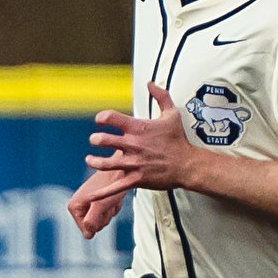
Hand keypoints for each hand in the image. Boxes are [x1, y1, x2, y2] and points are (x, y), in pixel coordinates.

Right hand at [67, 186, 124, 239]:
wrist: (120, 169)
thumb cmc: (111, 186)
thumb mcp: (101, 206)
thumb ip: (91, 221)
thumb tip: (88, 235)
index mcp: (73, 207)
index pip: (87, 231)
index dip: (99, 222)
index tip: (102, 207)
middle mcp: (77, 206)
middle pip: (95, 227)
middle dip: (105, 217)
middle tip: (108, 202)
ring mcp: (87, 204)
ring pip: (102, 221)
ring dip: (110, 211)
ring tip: (111, 198)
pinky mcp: (96, 202)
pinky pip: (106, 214)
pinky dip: (113, 207)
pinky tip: (114, 197)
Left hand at [85, 82, 193, 200]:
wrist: (187, 164)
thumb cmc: (179, 139)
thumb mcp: (172, 114)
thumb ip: (161, 96)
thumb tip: (150, 82)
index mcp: (138, 128)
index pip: (111, 118)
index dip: (102, 117)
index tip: (99, 120)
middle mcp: (133, 145)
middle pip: (103, 140)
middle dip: (95, 140)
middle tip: (94, 140)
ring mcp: (133, 163)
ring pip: (105, 163)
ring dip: (94, 161)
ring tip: (90, 159)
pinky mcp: (136, 179)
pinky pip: (115, 187)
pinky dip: (101, 193)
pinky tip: (90, 195)